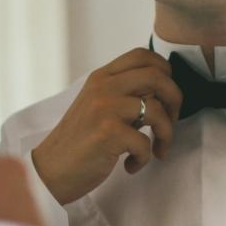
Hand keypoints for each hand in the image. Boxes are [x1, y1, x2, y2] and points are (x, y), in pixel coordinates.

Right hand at [31, 48, 182, 205]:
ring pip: (157, 110)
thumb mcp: (97, 105)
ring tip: (157, 150)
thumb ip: (123, 93)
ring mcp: (105, 109)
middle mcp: (103, 87)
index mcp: (101, 77)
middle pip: (158, 76)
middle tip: (170, 123)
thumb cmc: (79, 142)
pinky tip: (130, 165)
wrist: (50, 170)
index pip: (143, 55)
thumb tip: (161, 90)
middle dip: (175, 100)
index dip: (165, 72)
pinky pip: (145, 142)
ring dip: (166, 134)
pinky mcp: (108, 134)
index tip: (165, 96)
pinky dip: (144, 158)